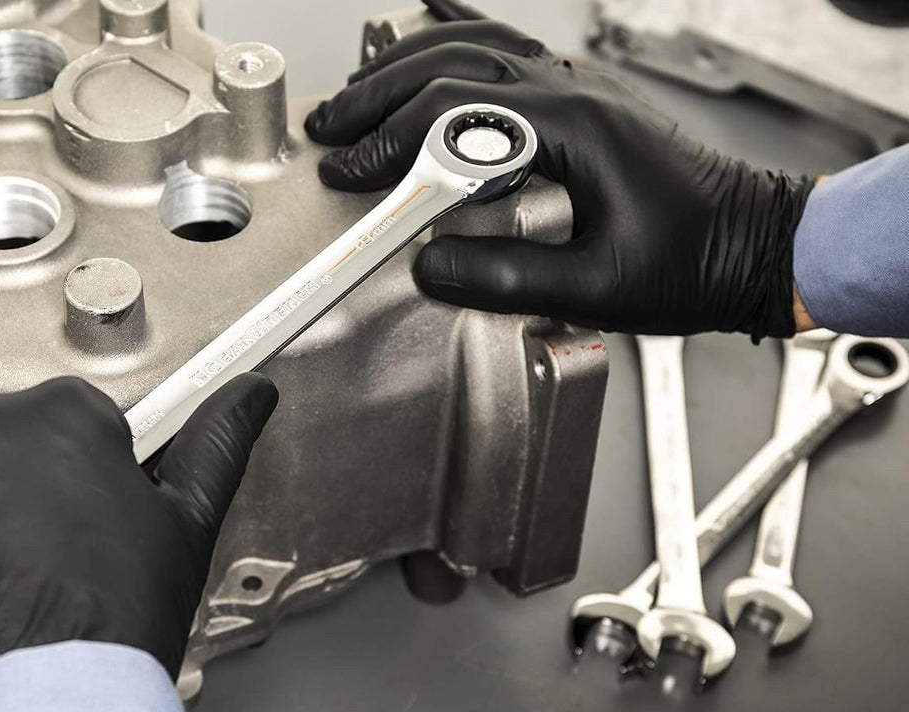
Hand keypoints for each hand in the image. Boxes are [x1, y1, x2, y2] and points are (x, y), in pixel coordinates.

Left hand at [0, 374, 277, 711]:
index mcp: (62, 417)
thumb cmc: (112, 629)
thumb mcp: (183, 528)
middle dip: (18, 497)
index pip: (71, 424)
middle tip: (44, 565)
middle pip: (0, 451)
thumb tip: (247, 397)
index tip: (77, 517)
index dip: (81, 480)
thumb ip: (215, 444)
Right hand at [305, 11, 813, 337]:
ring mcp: (579, 88)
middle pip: (451, 65)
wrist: (758, 245)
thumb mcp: (597, 288)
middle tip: (329, 129)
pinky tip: (431, 69)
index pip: (453, 114)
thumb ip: (507, 277)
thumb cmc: (695, 262)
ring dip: (408, 68)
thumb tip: (430, 266)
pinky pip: (505, 54)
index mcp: (573, 128)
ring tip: (359, 98)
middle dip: (378, 96)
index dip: (388, 142)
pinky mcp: (582, 101)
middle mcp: (572, 92)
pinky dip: (453, 54)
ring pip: (475, 46)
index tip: (349, 174)